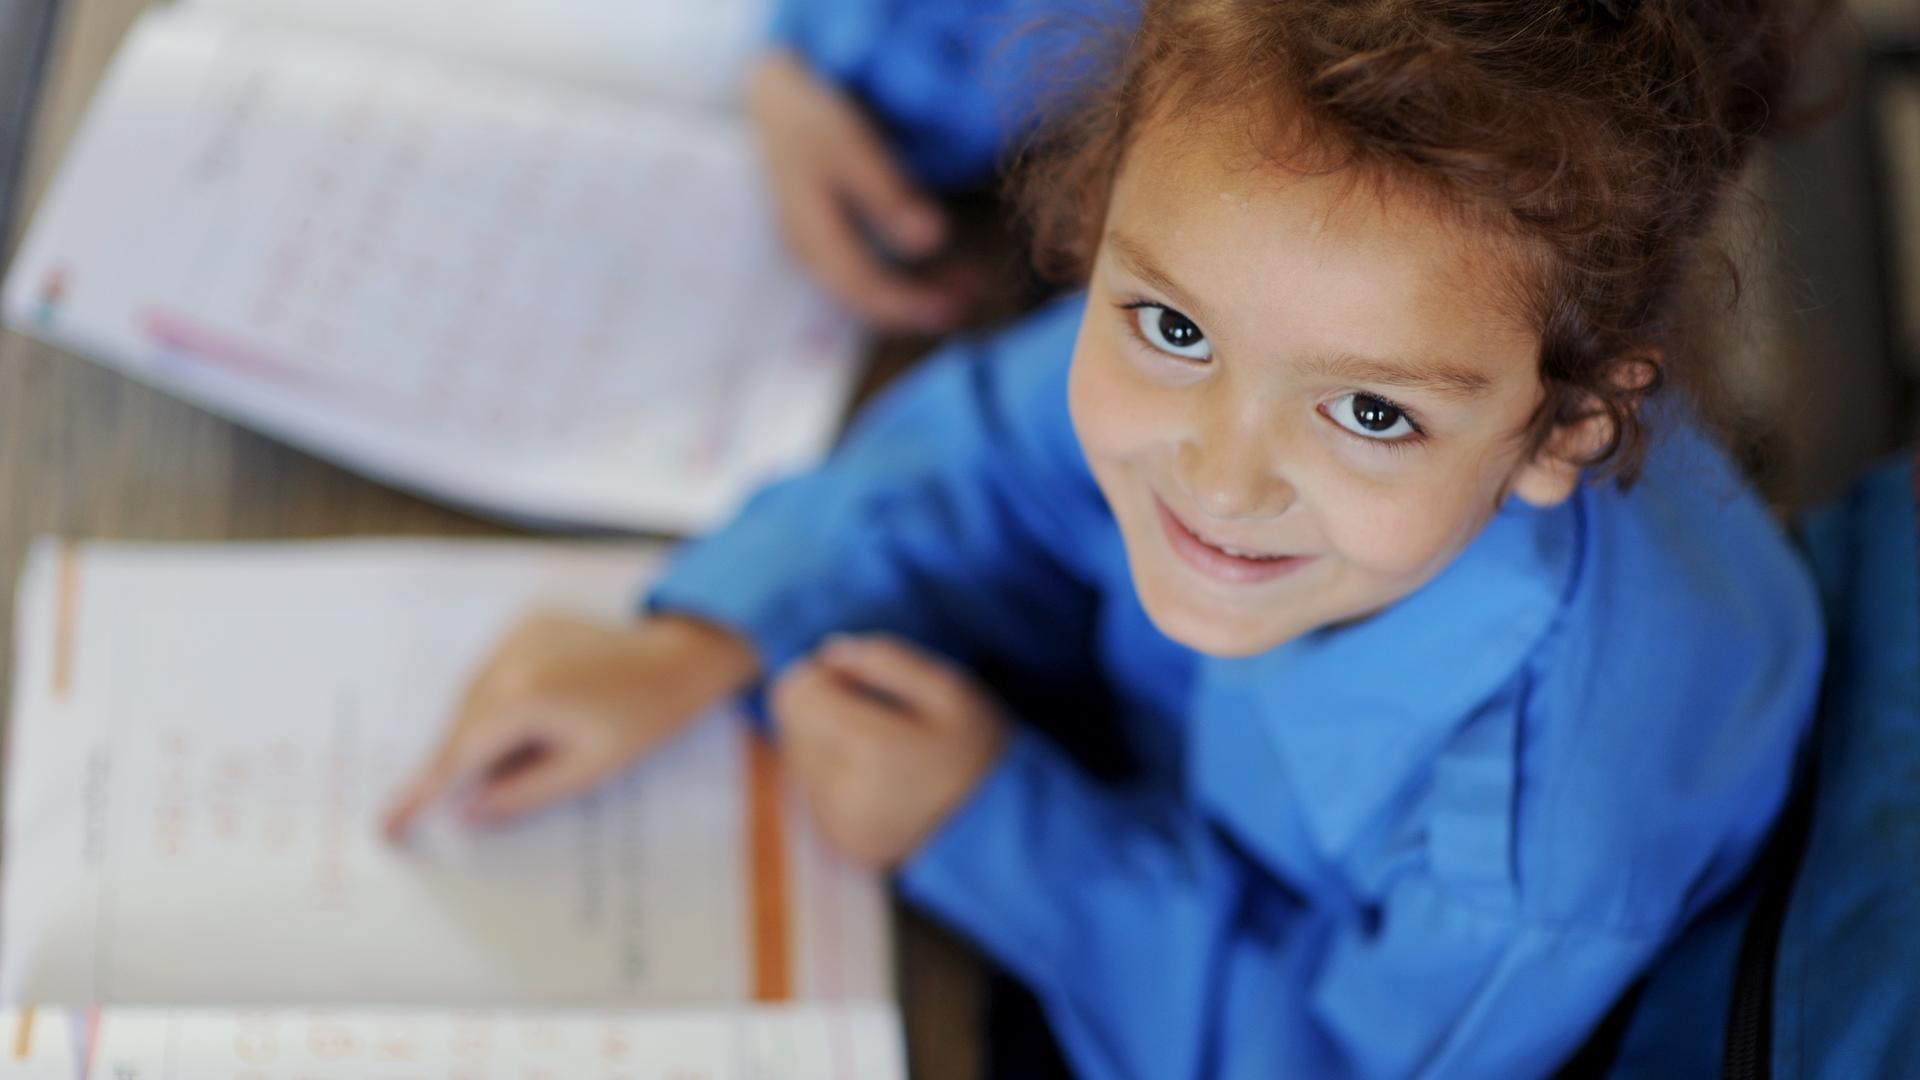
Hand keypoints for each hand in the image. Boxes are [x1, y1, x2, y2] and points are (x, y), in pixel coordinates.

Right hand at [382, 613, 757, 838]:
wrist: (678, 657)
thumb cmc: (641, 719)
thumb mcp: (585, 770)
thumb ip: (519, 794)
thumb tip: (466, 812)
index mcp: (524, 698)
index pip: (456, 757)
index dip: (420, 794)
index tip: (387, 824)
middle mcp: (509, 660)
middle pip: (459, 727)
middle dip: (450, 767)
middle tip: (434, 806)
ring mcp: (515, 635)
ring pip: (471, 698)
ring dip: (472, 733)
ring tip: (503, 759)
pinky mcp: (524, 624)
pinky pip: (490, 673)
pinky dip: (492, 702)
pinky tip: (522, 720)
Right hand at [747, 51, 978, 332]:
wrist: (772, 98)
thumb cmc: (810, 117)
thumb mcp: (850, 147)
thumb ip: (888, 195)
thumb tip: (931, 240)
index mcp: (811, 236)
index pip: (862, 288)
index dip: (909, 304)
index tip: (955, 307)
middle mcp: (811, 253)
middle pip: (868, 296)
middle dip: (920, 304)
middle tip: (975, 298)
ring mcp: (819, 247)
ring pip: (871, 285)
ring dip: (918, 289)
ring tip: (970, 284)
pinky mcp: (830, 236)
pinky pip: (869, 268)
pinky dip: (907, 271)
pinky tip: (940, 262)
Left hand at [770, 634, 1006, 868]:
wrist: (993, 828)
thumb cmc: (975, 749)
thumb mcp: (949, 689)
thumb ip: (886, 659)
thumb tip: (828, 652)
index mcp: (869, 747)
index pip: (795, 691)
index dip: (824, 674)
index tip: (860, 681)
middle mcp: (841, 792)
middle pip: (792, 721)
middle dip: (825, 707)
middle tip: (877, 714)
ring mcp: (835, 822)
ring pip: (797, 753)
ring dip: (826, 740)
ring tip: (879, 749)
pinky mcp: (835, 839)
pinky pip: (810, 788)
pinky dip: (833, 774)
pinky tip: (875, 777)